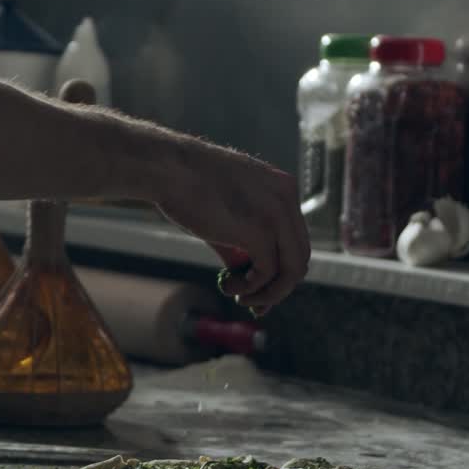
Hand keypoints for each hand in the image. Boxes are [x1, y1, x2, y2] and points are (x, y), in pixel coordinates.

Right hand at [155, 144, 309, 315]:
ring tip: (239, 297)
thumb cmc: (188, 187)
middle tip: (251, 300)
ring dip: (268, 293)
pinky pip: (267, 273)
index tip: (258, 288)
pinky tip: (229, 286)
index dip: (280, 270)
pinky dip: (250, 288)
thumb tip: (246, 283)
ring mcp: (276, 215)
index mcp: (283, 190)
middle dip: (278, 286)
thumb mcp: (226, 214)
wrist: (169, 168)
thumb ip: (241, 246)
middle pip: (300, 257)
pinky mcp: (259, 231)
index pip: (296, 239)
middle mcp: (287, 200)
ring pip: (292, 270)